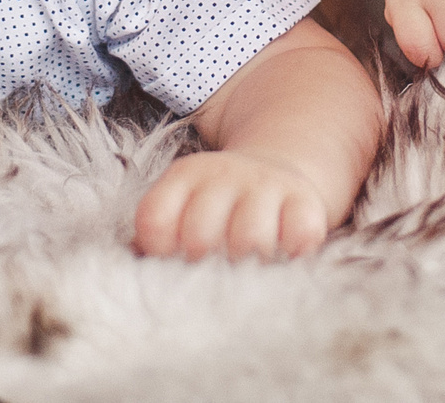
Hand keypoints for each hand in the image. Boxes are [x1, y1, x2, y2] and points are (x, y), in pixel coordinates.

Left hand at [134, 149, 333, 260]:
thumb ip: (157, 238)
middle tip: (212, 270)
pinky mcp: (304, 201)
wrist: (270, 173)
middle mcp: (224, 175)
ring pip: (250, 239)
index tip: (173, 259)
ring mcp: (266, 185)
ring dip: (247, 265)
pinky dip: (292, 256)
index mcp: (184, 176)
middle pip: (200, 236)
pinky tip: (283, 257)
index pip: (156, 220)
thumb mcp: (179, 206)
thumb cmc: (214, 207)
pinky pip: (300, 237)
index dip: (160, 252)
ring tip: (246, 269)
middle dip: (203, 264)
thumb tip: (140, 268)